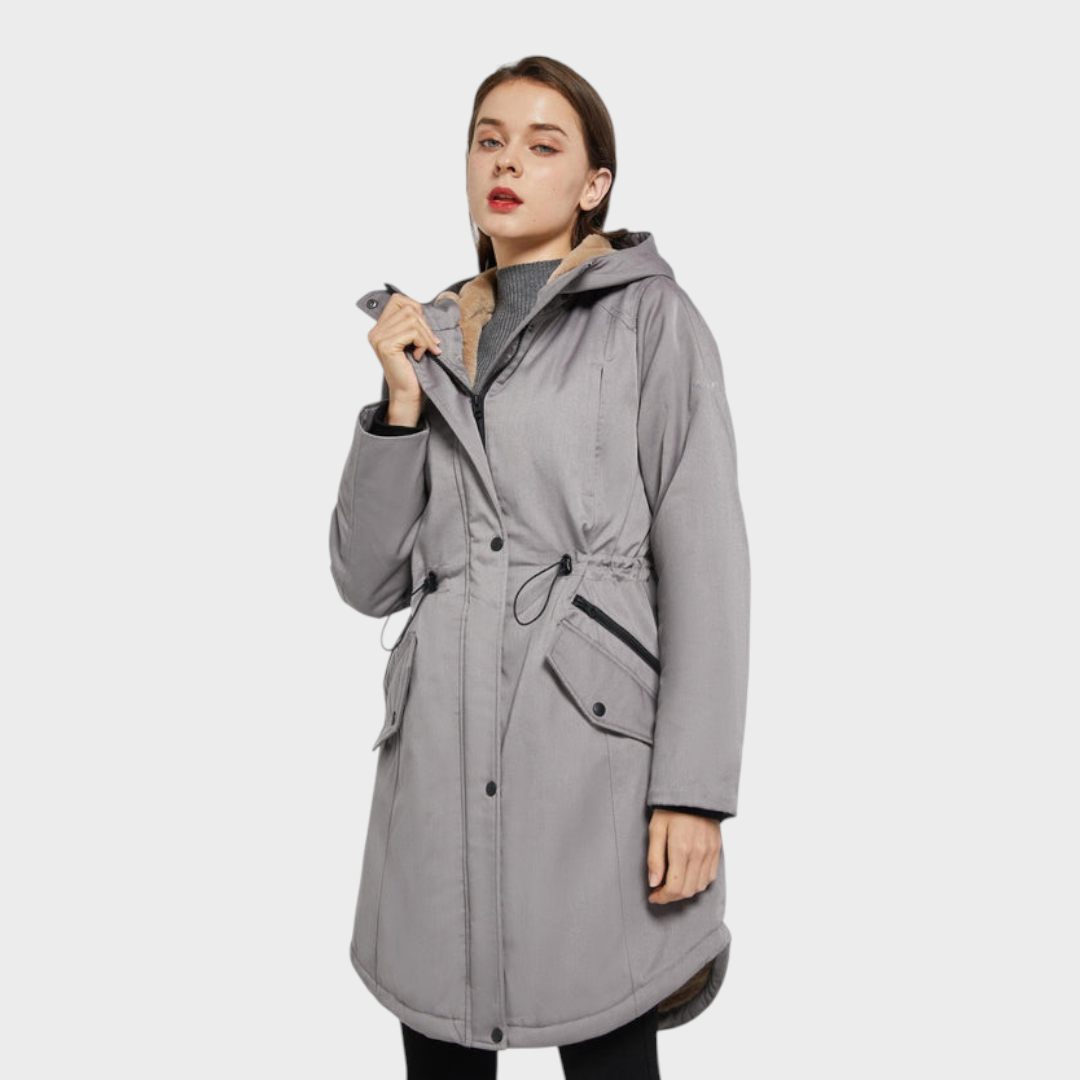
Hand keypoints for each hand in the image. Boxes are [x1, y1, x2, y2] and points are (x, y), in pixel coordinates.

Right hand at [367, 294, 441, 408]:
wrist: (408, 393)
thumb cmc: (413, 370)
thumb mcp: (412, 341)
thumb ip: (412, 323)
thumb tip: (423, 308)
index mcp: (380, 328)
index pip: (398, 300)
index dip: (416, 309)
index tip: (424, 329)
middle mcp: (376, 331)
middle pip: (408, 309)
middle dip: (426, 326)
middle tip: (431, 344)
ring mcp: (379, 338)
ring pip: (412, 319)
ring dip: (426, 336)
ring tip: (426, 350)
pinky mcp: (386, 346)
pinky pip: (412, 332)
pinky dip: (422, 343)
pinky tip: (419, 355)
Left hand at [646, 808, 720, 903]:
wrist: (694, 793)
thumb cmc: (671, 809)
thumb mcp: (656, 829)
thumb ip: (654, 858)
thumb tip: (653, 883)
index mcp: (681, 848)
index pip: (675, 886)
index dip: (662, 897)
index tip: (653, 896)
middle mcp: (699, 853)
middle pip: (687, 890)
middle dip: (671, 897)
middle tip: (659, 893)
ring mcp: (710, 852)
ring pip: (699, 886)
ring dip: (684, 892)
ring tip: (671, 886)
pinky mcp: (717, 850)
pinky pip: (710, 877)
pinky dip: (698, 883)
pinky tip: (687, 878)